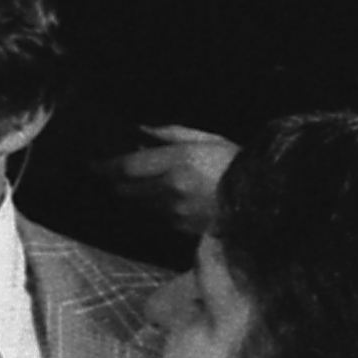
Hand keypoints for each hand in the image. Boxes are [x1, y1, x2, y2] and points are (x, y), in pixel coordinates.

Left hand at [99, 124, 236, 242]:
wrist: (266, 197)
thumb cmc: (236, 162)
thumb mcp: (207, 138)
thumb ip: (170, 134)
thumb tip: (141, 130)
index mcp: (177, 162)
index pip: (126, 167)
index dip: (104, 167)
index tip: (91, 164)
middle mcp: (171, 188)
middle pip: (126, 189)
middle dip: (115, 183)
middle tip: (107, 175)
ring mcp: (176, 211)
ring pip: (139, 205)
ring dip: (133, 196)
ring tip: (135, 185)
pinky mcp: (184, 228)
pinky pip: (158, 217)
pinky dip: (153, 208)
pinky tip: (160, 200)